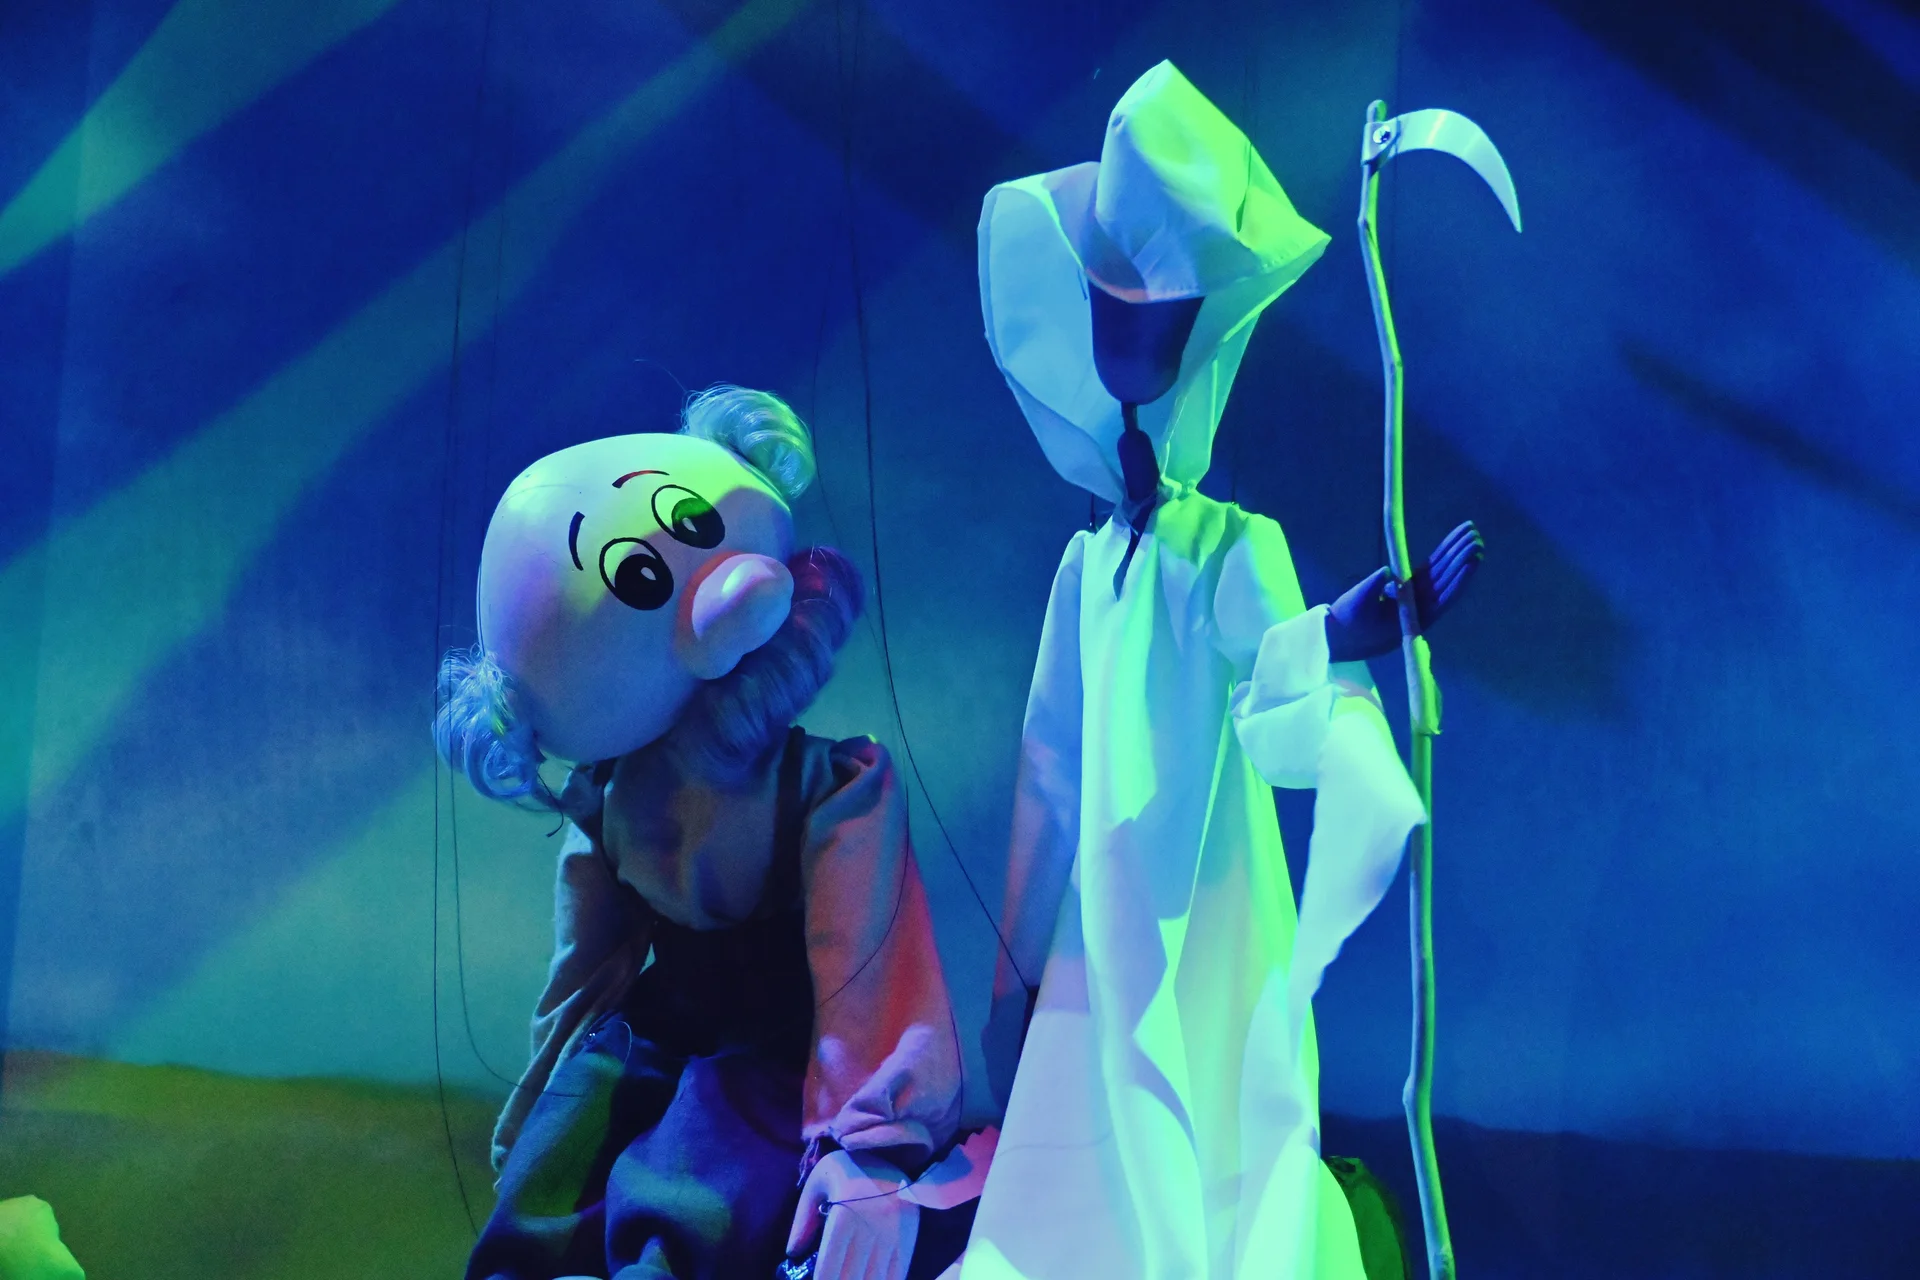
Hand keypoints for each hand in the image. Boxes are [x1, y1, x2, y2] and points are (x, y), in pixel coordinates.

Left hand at [786, 1148, 918, 1279]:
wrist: (886, 1151)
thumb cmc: (845, 1170)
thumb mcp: (816, 1185)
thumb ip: (802, 1220)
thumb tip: (793, 1252)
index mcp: (844, 1216)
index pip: (829, 1268)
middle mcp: (871, 1227)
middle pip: (851, 1277)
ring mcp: (893, 1234)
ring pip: (874, 1278)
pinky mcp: (909, 1236)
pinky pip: (897, 1272)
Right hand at [1325, 521, 1484, 662]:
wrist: (1342, 637)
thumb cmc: (1348, 623)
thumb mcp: (1356, 604)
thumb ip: (1371, 588)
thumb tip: (1386, 571)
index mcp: (1414, 616)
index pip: (1443, 595)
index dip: (1459, 576)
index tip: (1472, 558)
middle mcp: (1421, 608)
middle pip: (1447, 581)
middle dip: (1461, 557)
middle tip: (1476, 535)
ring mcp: (1417, 598)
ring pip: (1441, 575)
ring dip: (1456, 554)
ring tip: (1471, 533)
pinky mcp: (1410, 590)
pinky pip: (1430, 573)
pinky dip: (1441, 558)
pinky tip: (1452, 545)